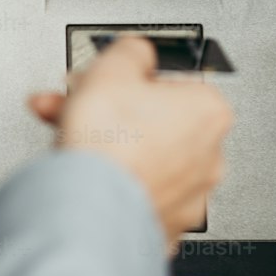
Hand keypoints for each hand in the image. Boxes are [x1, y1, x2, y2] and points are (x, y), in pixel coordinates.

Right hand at [28, 36, 233, 244]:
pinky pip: (134, 190)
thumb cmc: (108, 144)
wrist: (89, 205)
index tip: (108, 81)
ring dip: (105, 142)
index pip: (170, 81)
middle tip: (79, 104)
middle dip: (108, 110)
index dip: (129, 78)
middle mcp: (208, 156)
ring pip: (142, 158)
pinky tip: (84, 169)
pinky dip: (111, 179)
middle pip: (152, 122)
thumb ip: (131, 51)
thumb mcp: (113, 65)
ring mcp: (187, 196)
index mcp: (209, 111)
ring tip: (67, 134)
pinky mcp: (162, 224)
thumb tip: (135, 53)